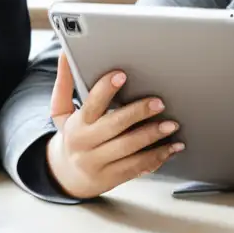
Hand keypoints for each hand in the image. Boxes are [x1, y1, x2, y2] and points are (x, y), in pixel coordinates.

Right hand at [44, 52, 182, 198]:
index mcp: (75, 125)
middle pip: (114, 126)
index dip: (105, 89)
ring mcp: (98, 163)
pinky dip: (157, 157)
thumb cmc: (71, 135)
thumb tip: (65, 54)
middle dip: (138, 113)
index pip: (90, 104)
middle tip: (159, 103)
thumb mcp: (61, 111)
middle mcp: (85, 145)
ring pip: (128, 149)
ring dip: (152, 136)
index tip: (121, 74)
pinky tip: (171, 148)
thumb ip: (64, 83)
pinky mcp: (112, 178)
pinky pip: (136, 168)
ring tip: (171, 125)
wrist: (66, 175)